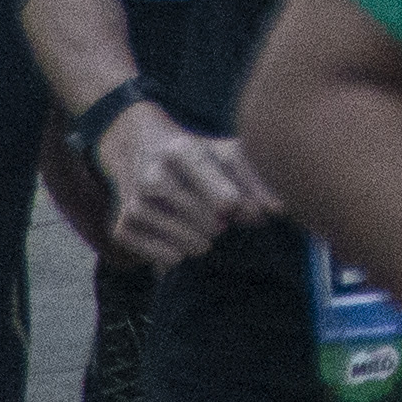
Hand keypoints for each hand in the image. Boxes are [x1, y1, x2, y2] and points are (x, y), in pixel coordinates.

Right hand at [88, 101, 272, 266]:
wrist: (134, 144)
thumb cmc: (191, 153)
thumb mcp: (223, 152)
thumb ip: (254, 178)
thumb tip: (279, 210)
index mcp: (182, 150)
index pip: (211, 183)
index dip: (224, 196)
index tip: (232, 205)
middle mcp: (154, 174)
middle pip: (205, 220)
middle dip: (221, 224)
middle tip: (219, 217)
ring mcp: (134, 202)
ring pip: (188, 243)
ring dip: (203, 241)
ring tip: (202, 226)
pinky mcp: (122, 226)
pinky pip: (166, 258)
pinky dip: (179, 254)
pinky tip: (180, 239)